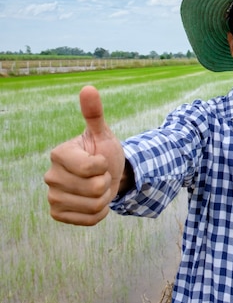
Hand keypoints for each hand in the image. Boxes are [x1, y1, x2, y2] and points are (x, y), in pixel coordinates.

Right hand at [44, 86, 124, 225]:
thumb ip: (94, 113)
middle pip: (95, 188)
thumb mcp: (103, 133)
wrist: (106, 174)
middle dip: (106, 182)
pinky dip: (100, 213)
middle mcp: (50, 176)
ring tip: (99, 187)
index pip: (91, 168)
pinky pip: (89, 220)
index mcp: (59, 154)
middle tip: (101, 174)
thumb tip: (88, 88)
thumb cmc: (103, 151)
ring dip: (105, 197)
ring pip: (93, 205)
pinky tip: (95, 202)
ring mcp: (52, 197)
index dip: (104, 165)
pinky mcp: (58, 214)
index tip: (100, 160)